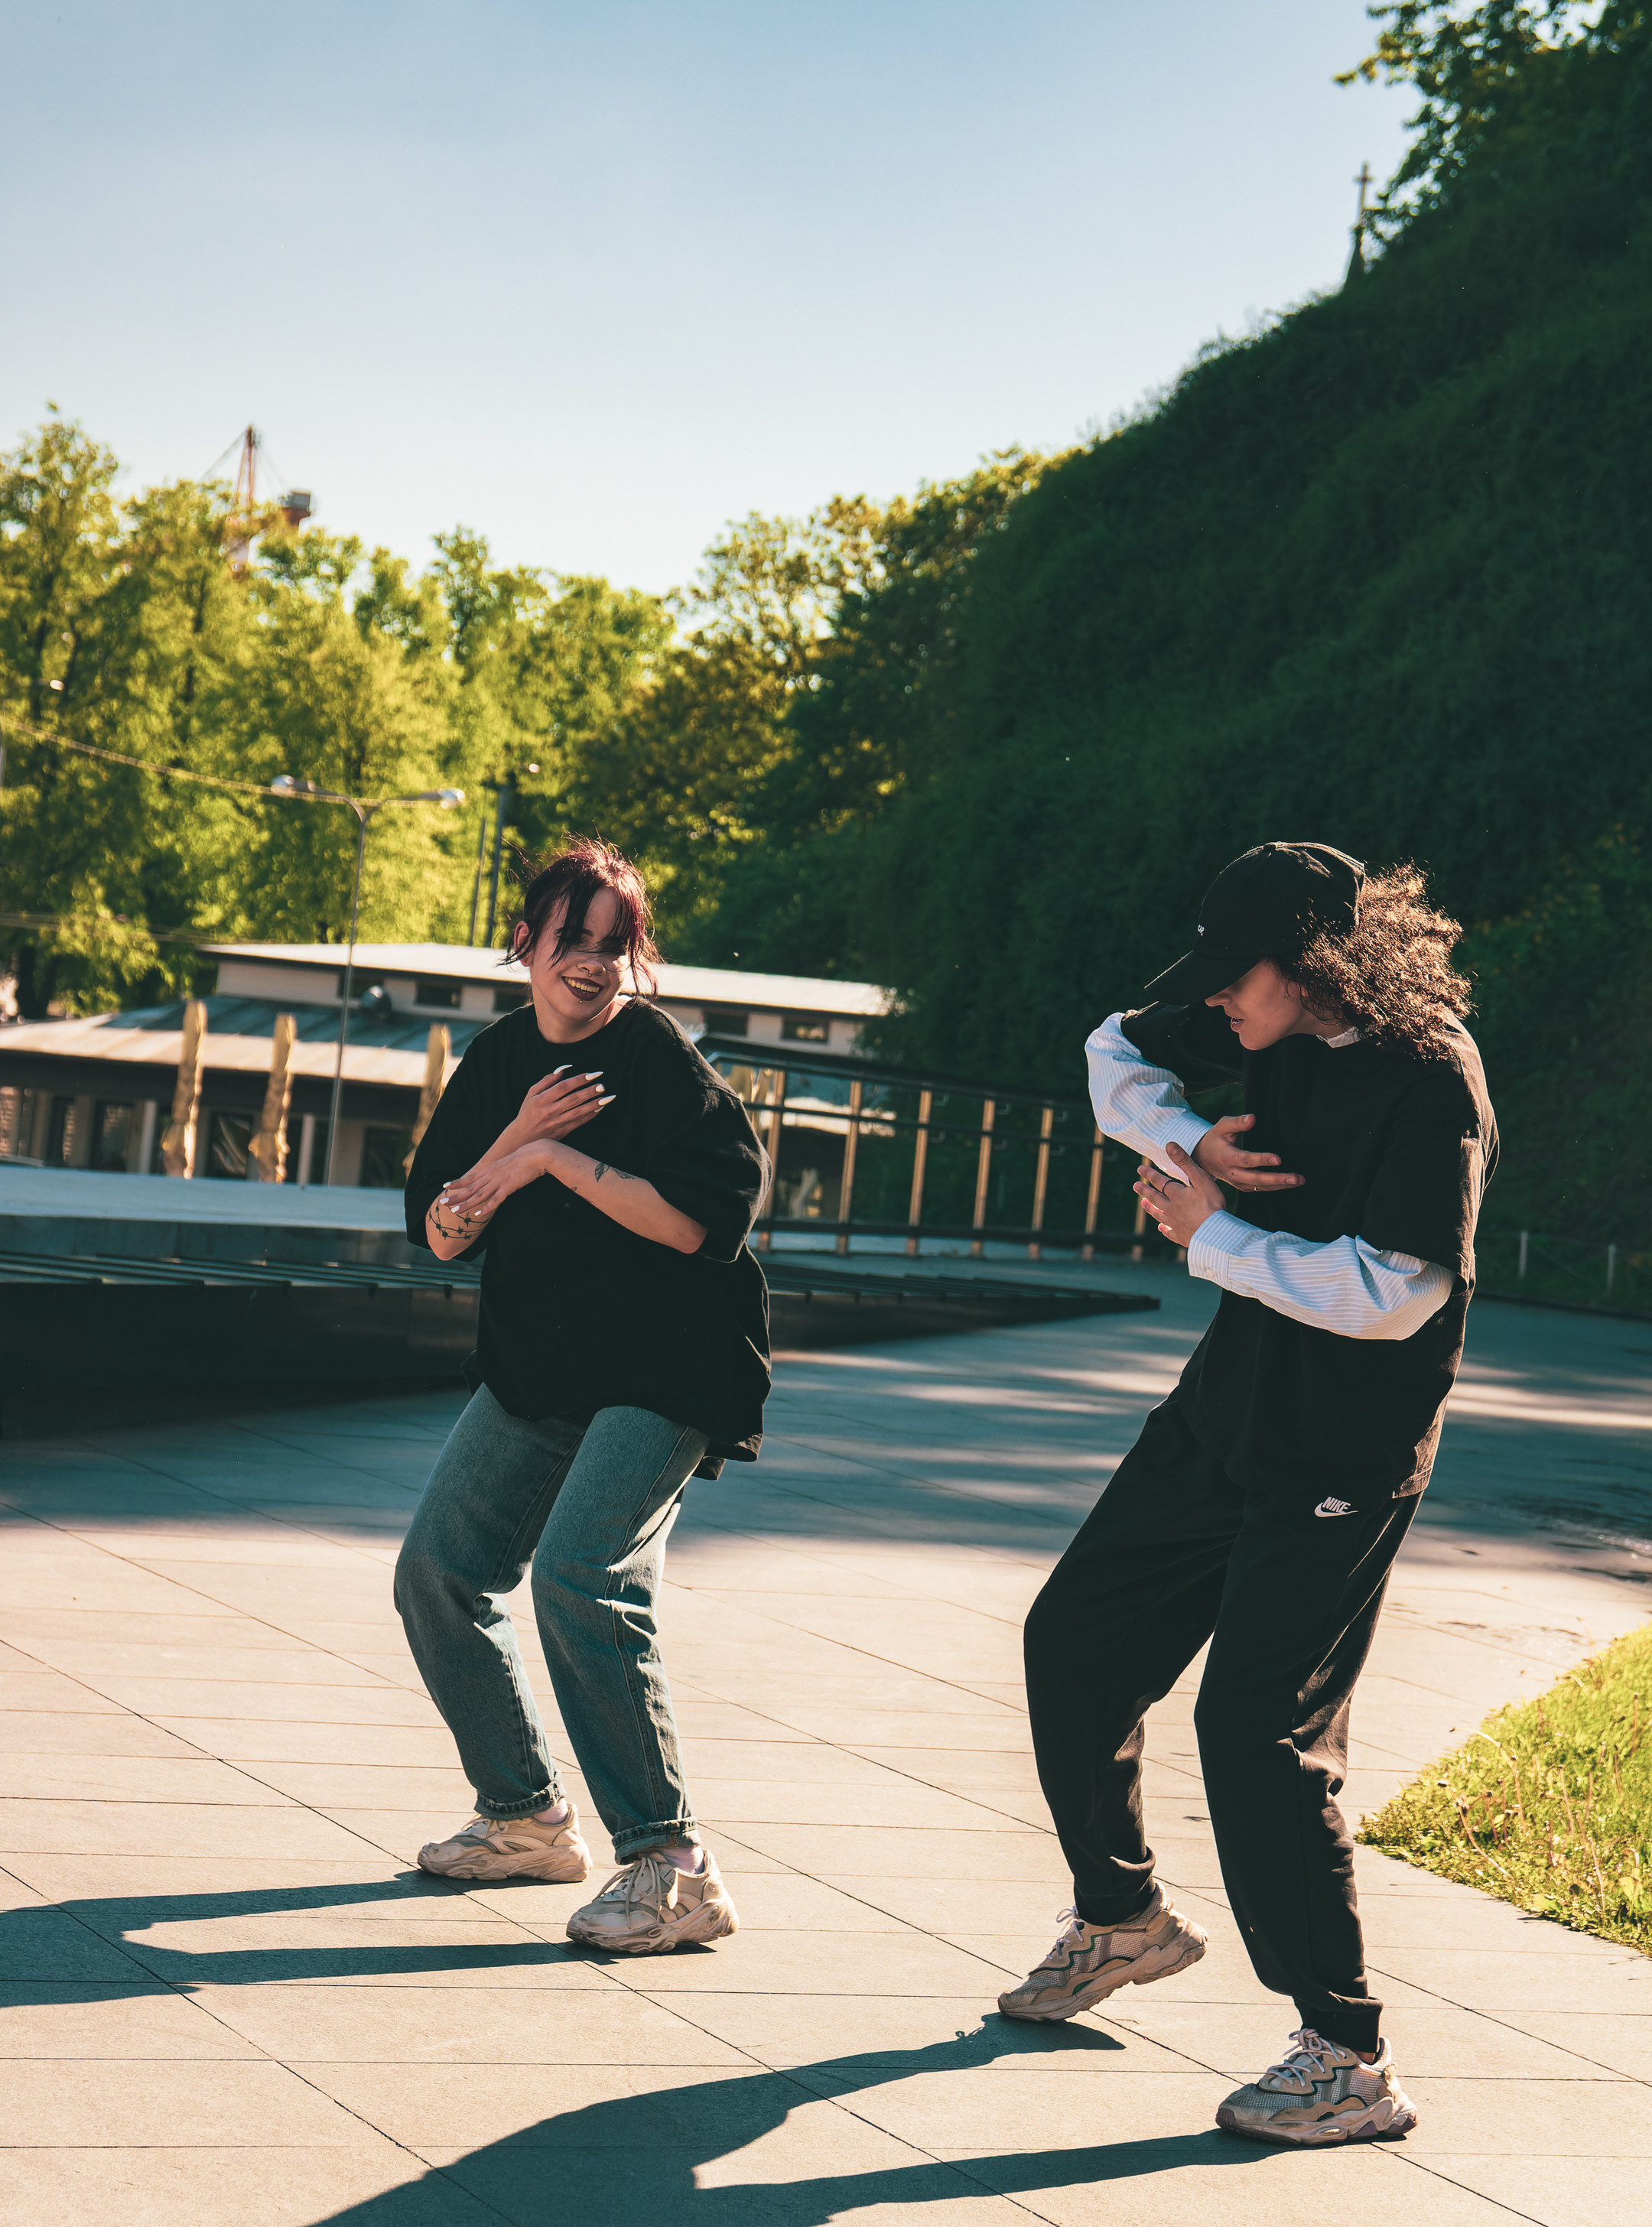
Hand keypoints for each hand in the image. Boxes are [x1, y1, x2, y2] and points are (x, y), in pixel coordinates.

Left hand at [441, 1142, 557, 1222]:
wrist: (538, 1153)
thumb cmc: (527, 1157)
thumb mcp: (509, 1163)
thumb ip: (501, 1170)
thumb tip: (497, 1175)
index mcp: (491, 1169)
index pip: (471, 1177)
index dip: (457, 1182)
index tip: (445, 1187)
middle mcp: (491, 1175)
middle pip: (470, 1188)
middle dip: (456, 1196)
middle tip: (443, 1203)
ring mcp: (499, 1181)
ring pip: (479, 1195)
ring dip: (466, 1204)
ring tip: (454, 1211)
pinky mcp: (509, 1187)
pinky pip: (495, 1200)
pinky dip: (486, 1207)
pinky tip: (478, 1214)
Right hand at [500, 1067, 611, 1151]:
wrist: (522, 1138)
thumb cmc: (528, 1112)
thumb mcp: (531, 1094)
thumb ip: (547, 1080)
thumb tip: (564, 1069)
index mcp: (541, 1099)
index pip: (563, 1087)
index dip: (579, 1080)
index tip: (592, 1074)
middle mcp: (549, 1111)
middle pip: (573, 1099)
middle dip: (589, 1092)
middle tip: (602, 1085)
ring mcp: (556, 1122)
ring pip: (578, 1112)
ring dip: (594, 1104)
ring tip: (607, 1097)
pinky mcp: (562, 1131)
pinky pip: (579, 1122)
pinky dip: (590, 1115)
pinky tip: (600, 1108)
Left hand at [1135, 1142, 1223, 1247]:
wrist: (1215, 1233)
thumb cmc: (1211, 1205)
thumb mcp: (1200, 1179)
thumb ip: (1185, 1163)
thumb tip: (1169, 1146)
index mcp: (1176, 1194)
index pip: (1160, 1181)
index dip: (1150, 1174)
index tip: (1140, 1169)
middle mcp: (1172, 1209)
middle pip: (1155, 1198)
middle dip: (1145, 1190)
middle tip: (1136, 1185)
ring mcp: (1175, 1224)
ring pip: (1159, 1214)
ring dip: (1150, 1208)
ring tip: (1143, 1203)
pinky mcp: (1181, 1236)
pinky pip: (1169, 1232)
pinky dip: (1164, 1229)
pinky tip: (1161, 1228)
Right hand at [1193, 1113, 1302, 1192]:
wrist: (1202, 1158)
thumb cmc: (1216, 1138)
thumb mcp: (1222, 1127)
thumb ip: (1237, 1122)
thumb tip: (1253, 1118)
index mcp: (1228, 1157)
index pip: (1247, 1160)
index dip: (1262, 1160)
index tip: (1278, 1159)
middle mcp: (1233, 1173)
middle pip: (1257, 1178)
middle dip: (1278, 1179)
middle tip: (1296, 1178)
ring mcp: (1238, 1182)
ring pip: (1261, 1186)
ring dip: (1281, 1185)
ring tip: (1299, 1181)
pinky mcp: (1242, 1186)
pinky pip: (1260, 1189)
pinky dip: (1275, 1188)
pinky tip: (1289, 1184)